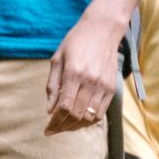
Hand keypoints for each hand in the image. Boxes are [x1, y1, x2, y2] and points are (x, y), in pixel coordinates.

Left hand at [44, 13, 118, 131]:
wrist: (103, 29)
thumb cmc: (77, 41)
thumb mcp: (58, 58)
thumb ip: (53, 85)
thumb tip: (50, 110)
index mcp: (74, 73)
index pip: (64, 107)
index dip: (54, 122)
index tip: (47, 129)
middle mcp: (90, 81)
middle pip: (76, 115)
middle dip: (63, 127)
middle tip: (54, 129)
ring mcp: (103, 86)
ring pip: (89, 117)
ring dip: (75, 126)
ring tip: (65, 126)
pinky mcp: (111, 88)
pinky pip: (101, 113)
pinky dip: (89, 121)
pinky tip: (80, 119)